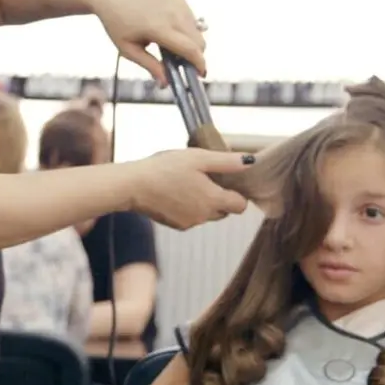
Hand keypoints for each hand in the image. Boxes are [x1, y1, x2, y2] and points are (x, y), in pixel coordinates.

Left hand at [88, 0, 205, 84]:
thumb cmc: (118, 24)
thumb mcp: (129, 50)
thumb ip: (150, 66)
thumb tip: (165, 83)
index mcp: (158, 27)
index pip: (189, 48)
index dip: (199, 64)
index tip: (201, 75)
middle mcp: (172, 13)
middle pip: (198, 41)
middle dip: (196, 56)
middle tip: (182, 65)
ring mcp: (177, 3)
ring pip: (197, 31)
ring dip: (191, 44)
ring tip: (171, 50)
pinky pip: (191, 20)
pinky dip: (187, 31)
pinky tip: (171, 34)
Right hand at [130, 149, 251, 229]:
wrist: (133, 186)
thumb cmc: (165, 168)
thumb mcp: (199, 158)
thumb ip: (227, 161)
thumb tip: (251, 162)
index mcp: (213, 200)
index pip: (241, 206)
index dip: (238, 192)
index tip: (228, 180)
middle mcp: (204, 216)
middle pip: (224, 211)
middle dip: (220, 196)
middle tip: (206, 177)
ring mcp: (189, 223)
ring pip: (207, 214)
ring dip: (204, 202)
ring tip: (187, 182)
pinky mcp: (176, 225)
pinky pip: (191, 218)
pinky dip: (188, 207)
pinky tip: (175, 192)